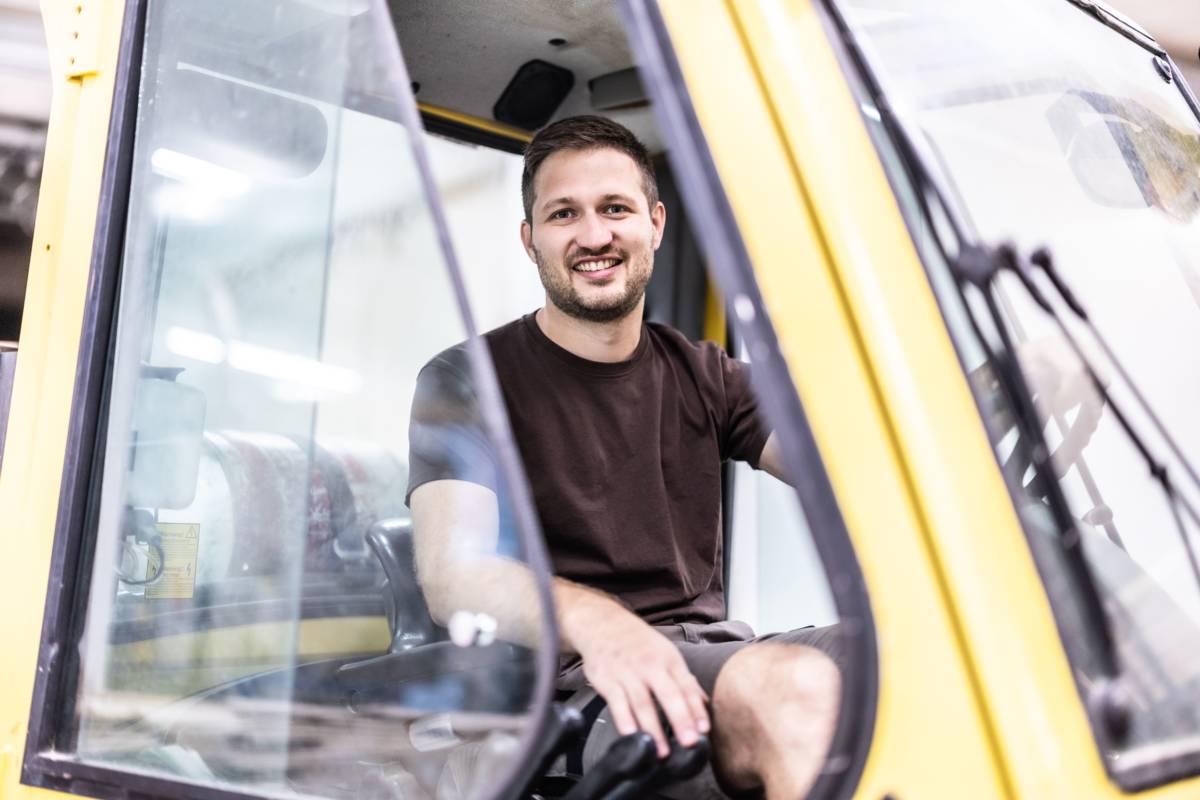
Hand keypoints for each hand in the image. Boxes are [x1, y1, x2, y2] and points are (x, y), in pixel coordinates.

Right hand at [566, 598, 709, 757]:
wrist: (602, 622)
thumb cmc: (638, 642)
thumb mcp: (665, 653)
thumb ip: (684, 680)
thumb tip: (704, 705)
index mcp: (668, 659)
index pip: (686, 686)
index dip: (696, 708)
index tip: (704, 730)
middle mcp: (650, 665)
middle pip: (668, 694)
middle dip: (680, 719)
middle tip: (689, 743)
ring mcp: (627, 672)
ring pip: (642, 703)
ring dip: (652, 729)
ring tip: (661, 752)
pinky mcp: (607, 679)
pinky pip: (616, 702)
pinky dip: (624, 719)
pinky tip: (631, 735)